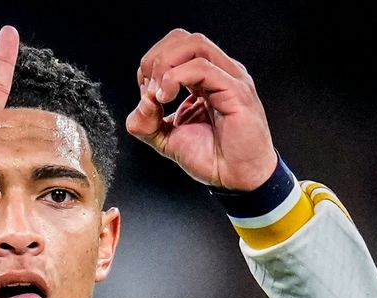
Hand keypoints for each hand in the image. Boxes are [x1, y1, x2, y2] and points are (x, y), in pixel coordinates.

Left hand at [126, 29, 276, 191]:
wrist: (238, 180)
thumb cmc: (213, 158)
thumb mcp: (167, 139)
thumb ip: (147, 122)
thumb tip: (138, 106)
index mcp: (204, 79)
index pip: (175, 47)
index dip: (151, 66)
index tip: (146, 97)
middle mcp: (219, 73)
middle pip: (183, 38)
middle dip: (156, 60)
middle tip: (149, 92)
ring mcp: (230, 79)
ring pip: (195, 44)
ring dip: (165, 66)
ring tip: (159, 96)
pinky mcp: (236, 92)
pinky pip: (203, 68)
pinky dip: (176, 79)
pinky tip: (166, 99)